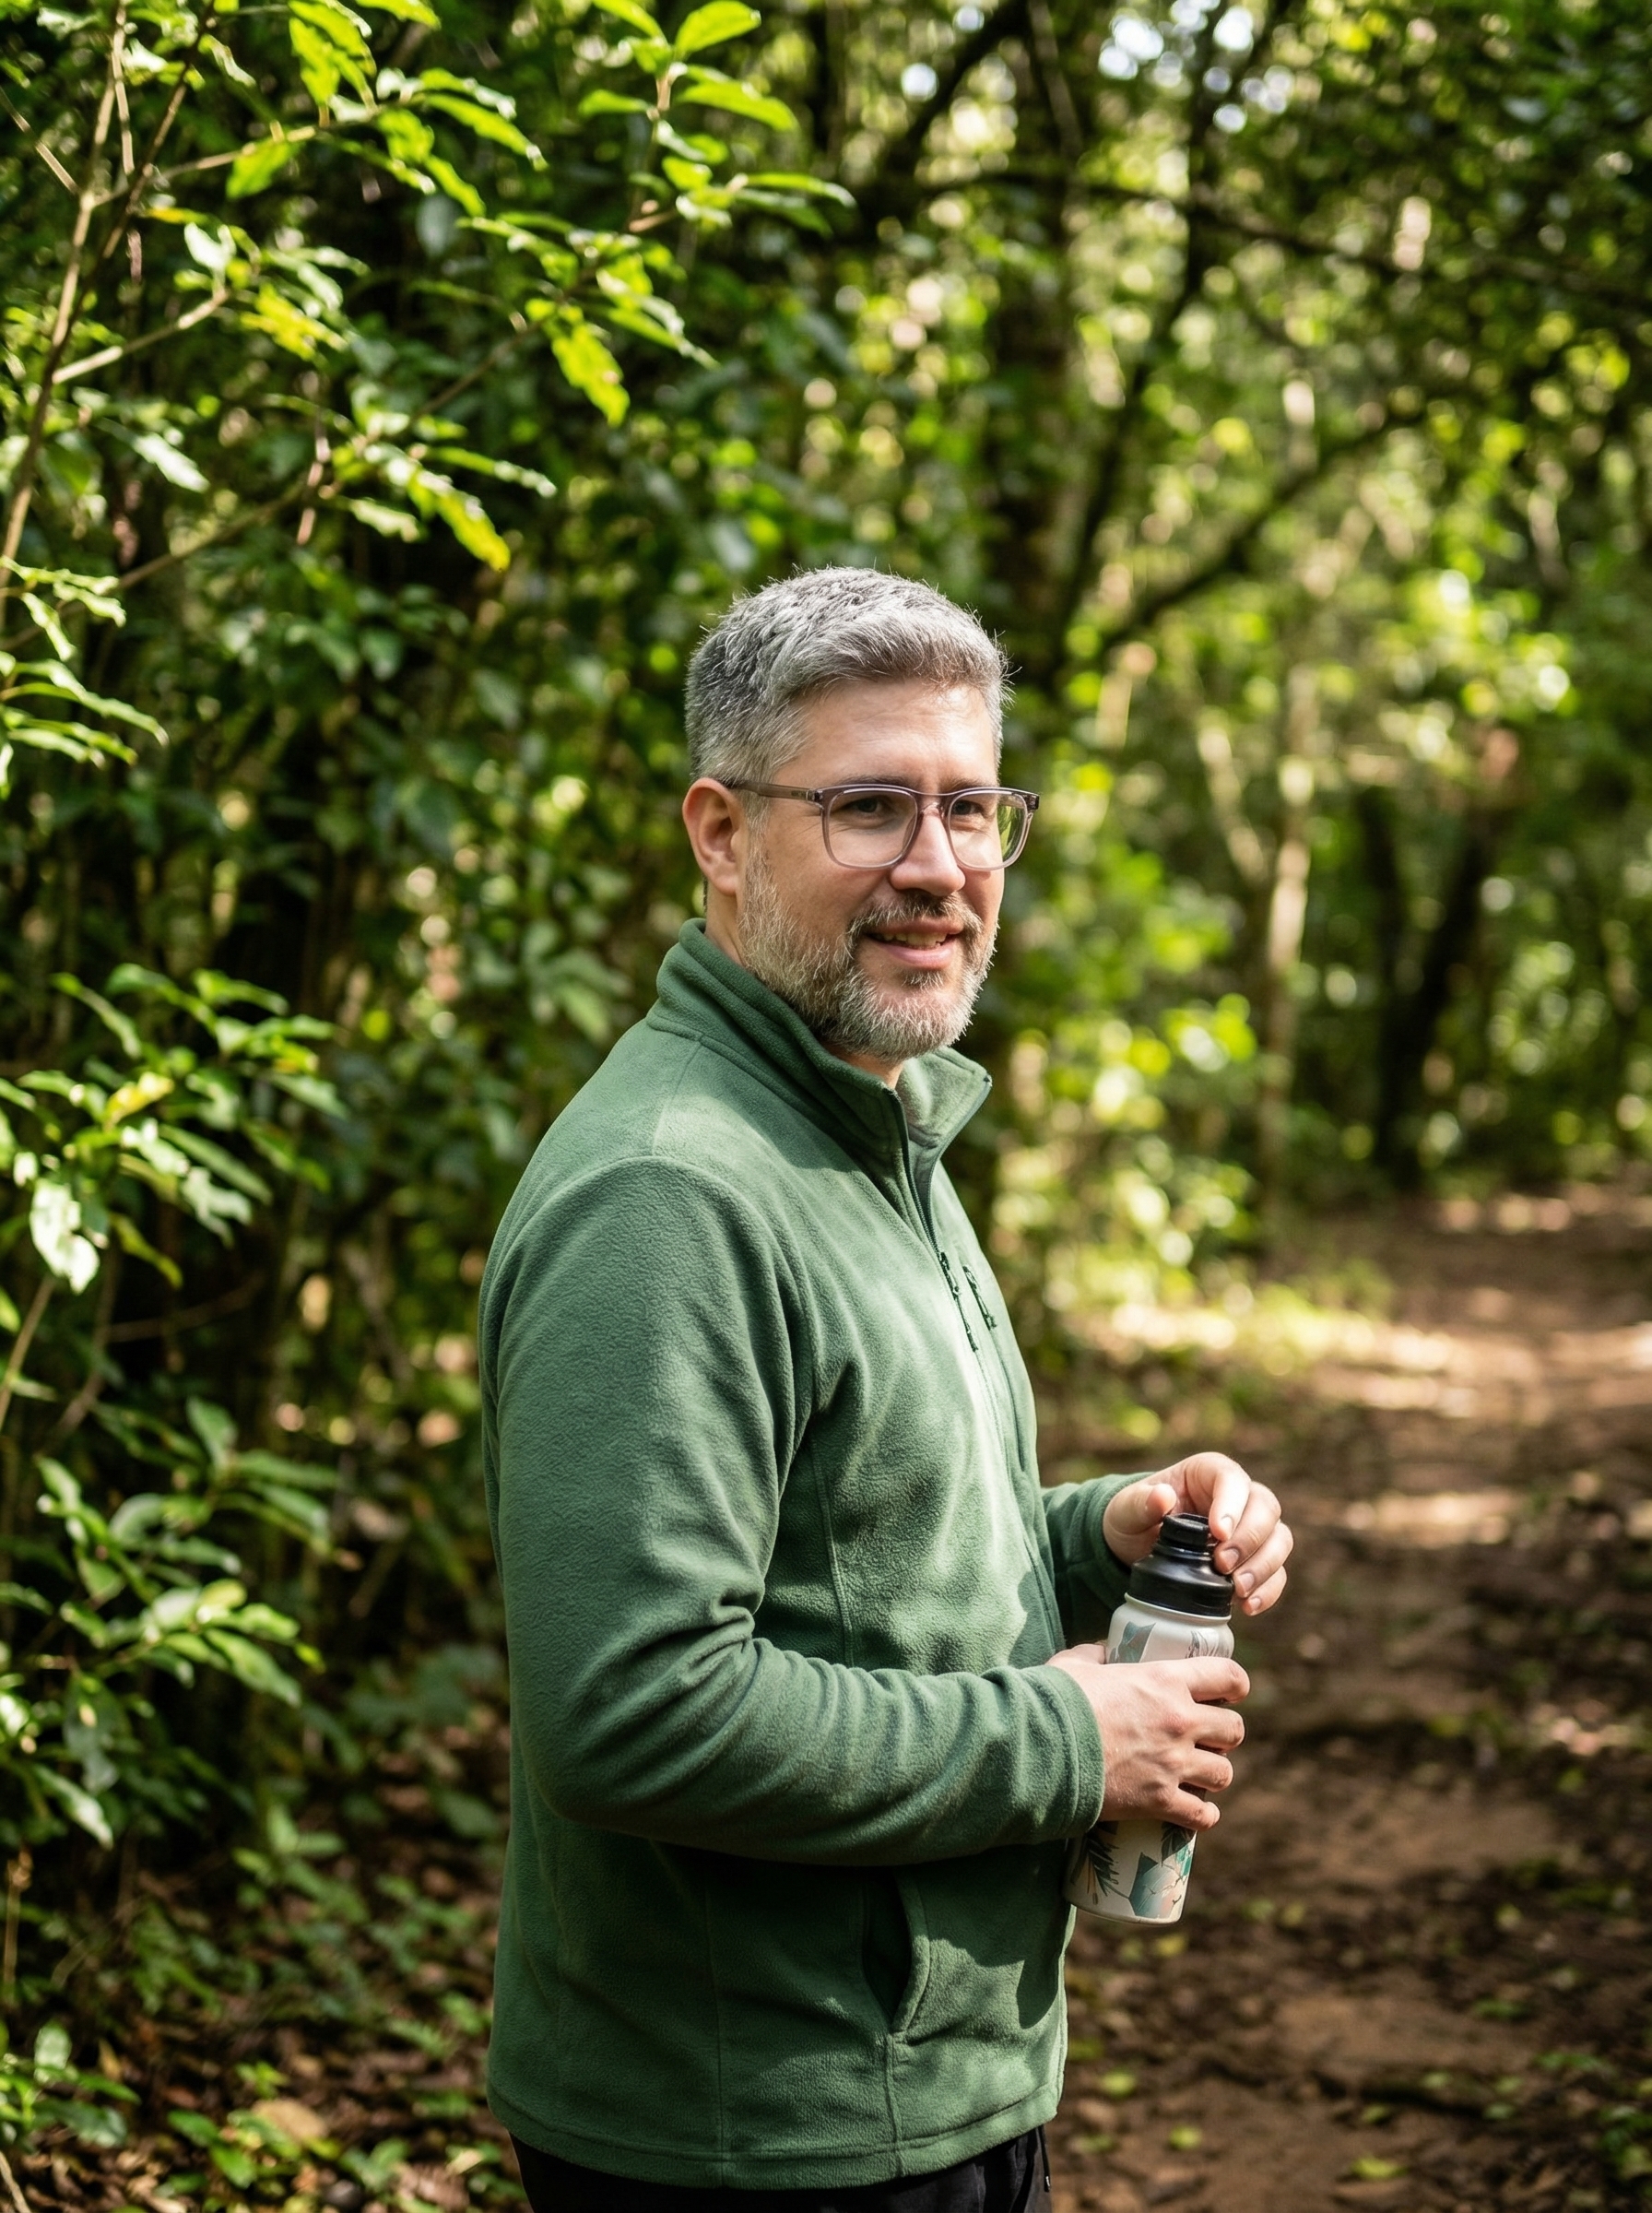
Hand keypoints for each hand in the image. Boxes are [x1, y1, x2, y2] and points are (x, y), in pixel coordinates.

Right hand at [1047, 1647, 1248, 1829]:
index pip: (1228, 1676)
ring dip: (1214, 1774)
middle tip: (1206, 1737)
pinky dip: (1202, 1816)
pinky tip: (1192, 1811)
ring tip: (1198, 1775)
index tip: (1231, 1692)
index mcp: (1165, 1681)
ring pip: (1224, 1774)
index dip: (1236, 1684)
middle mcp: (1180, 1721)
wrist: (1041, 1749)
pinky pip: (1203, 1816)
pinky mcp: (1160, 1801)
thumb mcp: (1075, 1664)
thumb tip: (1103, 1651)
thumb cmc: (1055, 1701)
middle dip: (1224, 1733)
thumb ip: (1097, 1654)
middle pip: (1234, 1729)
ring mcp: (1173, 1764)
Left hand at [1101, 1452, 1291, 1617]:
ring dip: (1264, 1565)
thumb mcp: (1125, 1509)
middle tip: (1222, 1564)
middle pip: (1266, 1508)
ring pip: (1279, 1539)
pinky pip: (1276, 1572)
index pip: (1232, 1479)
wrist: (1137, 1548)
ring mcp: (1251, 1528)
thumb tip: (1162, 1497)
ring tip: (1237, 1589)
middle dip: (1249, 1539)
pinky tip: (1248, 1606)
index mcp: (1209, 1473)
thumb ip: (1139, 1503)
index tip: (1217, 1532)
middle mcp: (1239, 1496)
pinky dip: (1268, 1590)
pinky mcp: (1255, 1560)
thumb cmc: (1134, 1518)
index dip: (1232, 1504)